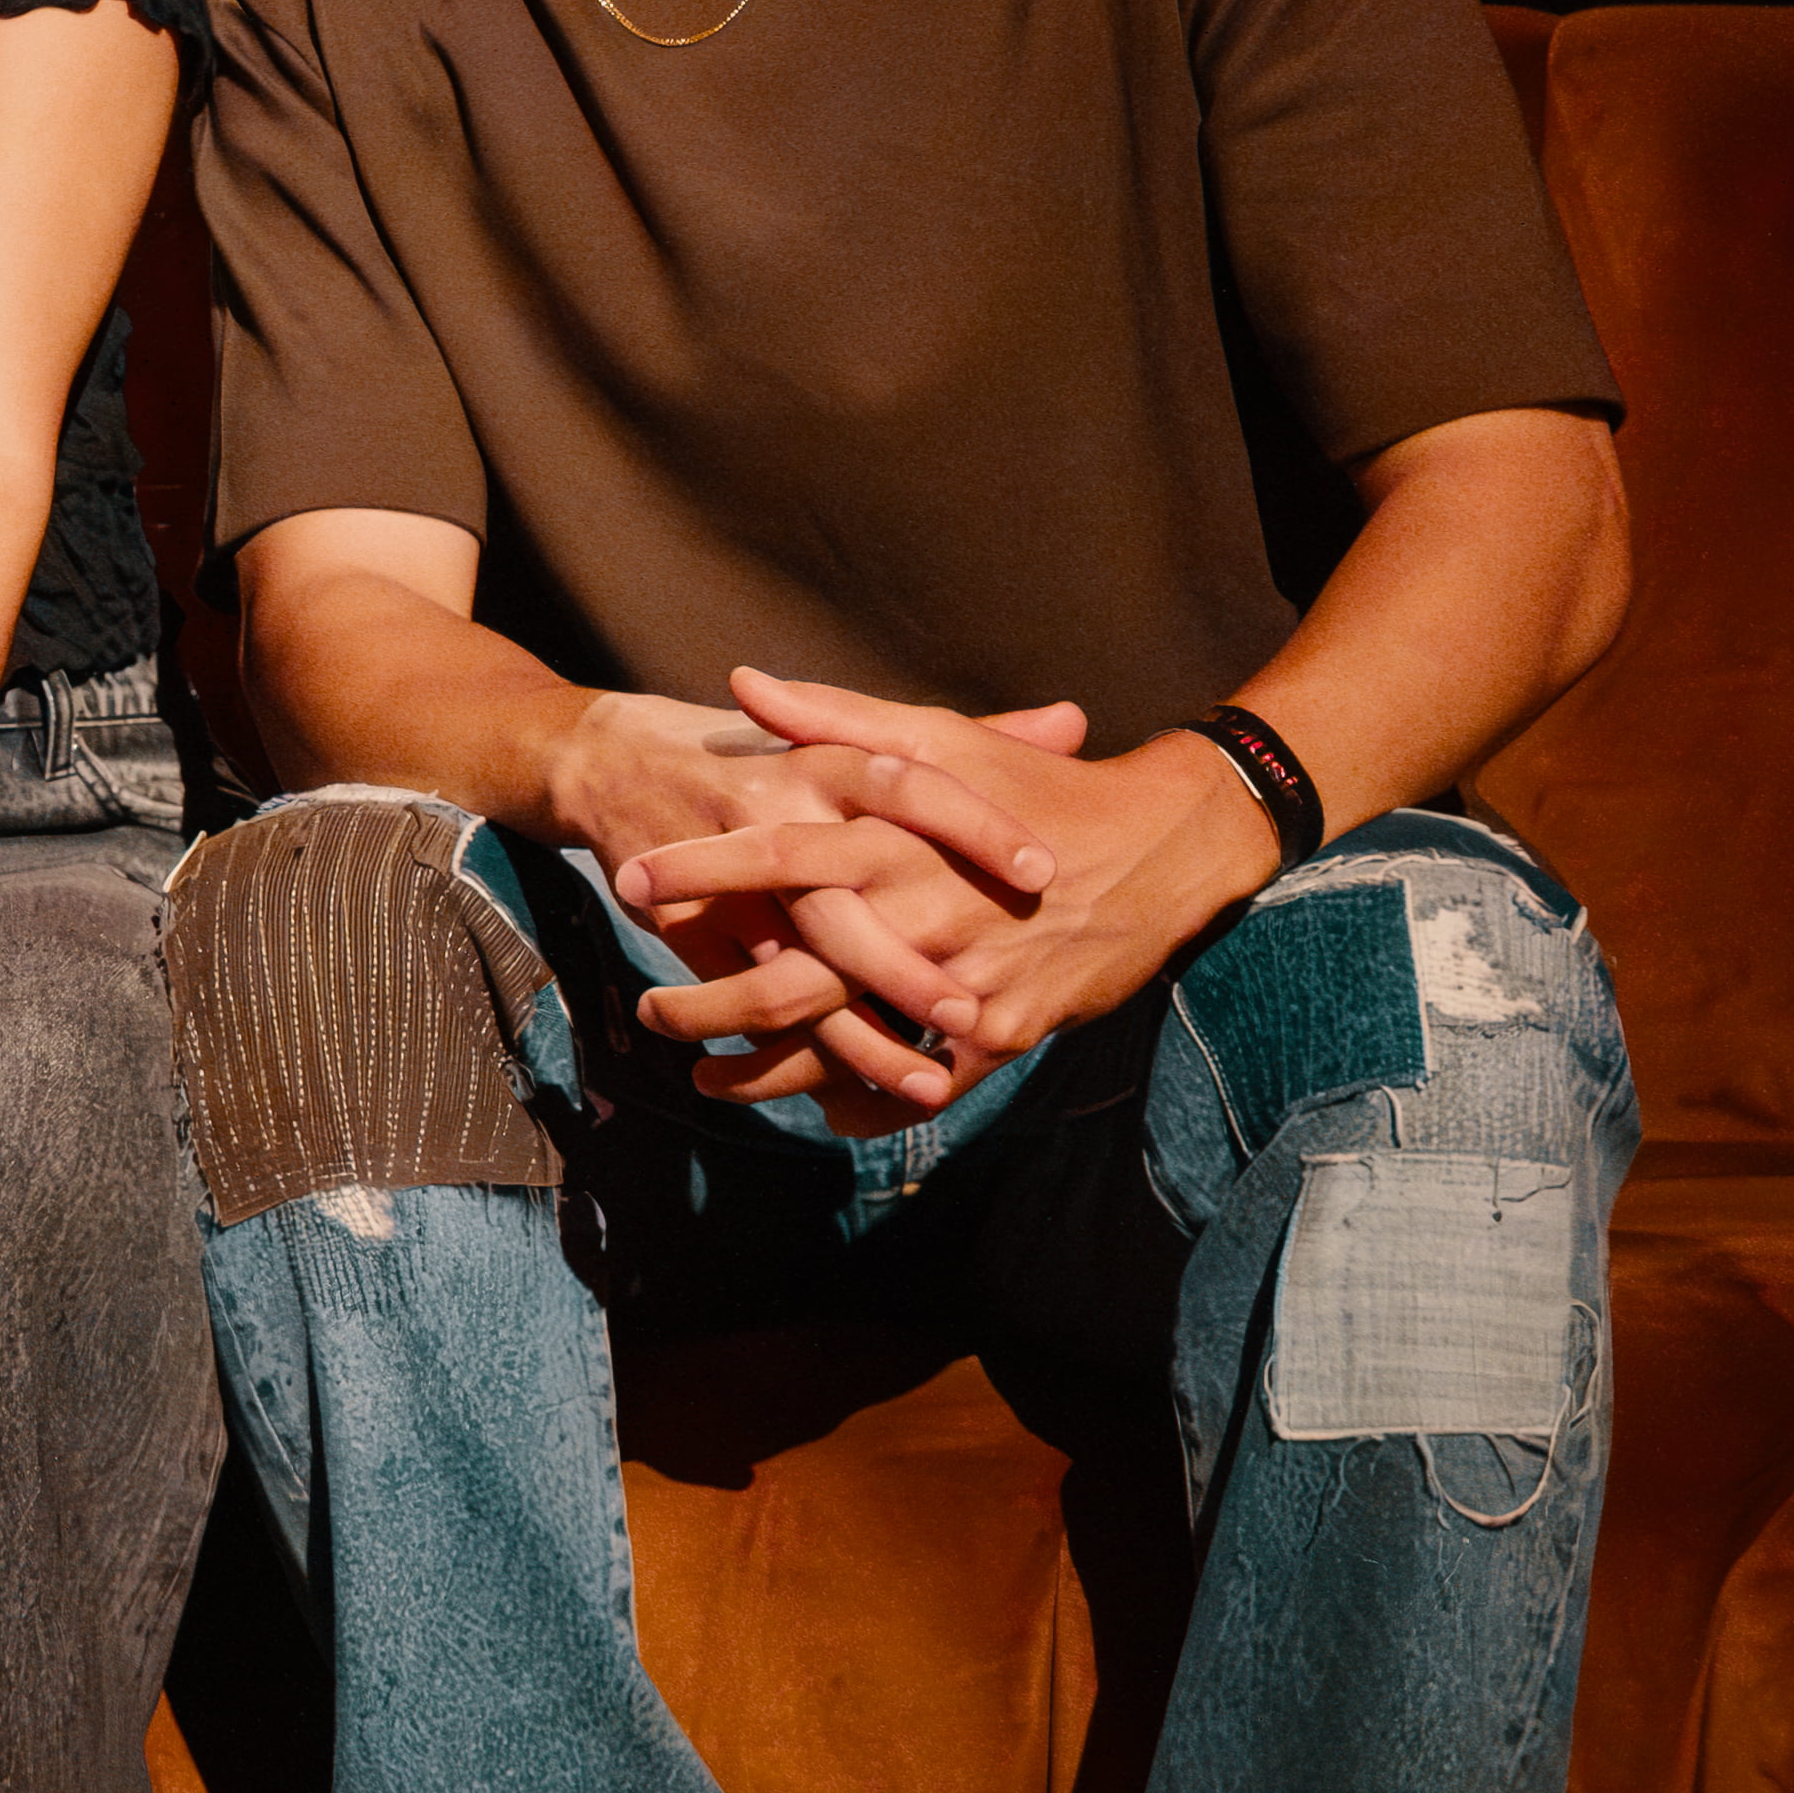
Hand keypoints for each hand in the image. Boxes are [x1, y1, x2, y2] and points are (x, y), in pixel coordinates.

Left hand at [611, 666, 1286, 1126]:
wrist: (1164, 849)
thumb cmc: (1039, 786)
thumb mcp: (940, 739)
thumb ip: (834, 718)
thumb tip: (741, 679)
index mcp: (897, 841)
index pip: (779, 854)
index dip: (702, 869)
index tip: (629, 876)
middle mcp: (920, 916)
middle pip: (793, 977)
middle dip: (710, 1005)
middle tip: (647, 1014)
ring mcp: (963, 983)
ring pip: (845, 1045)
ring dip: (768, 1071)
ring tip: (705, 1079)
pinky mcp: (1004, 1033)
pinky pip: (922, 1085)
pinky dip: (867, 1103)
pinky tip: (819, 1113)